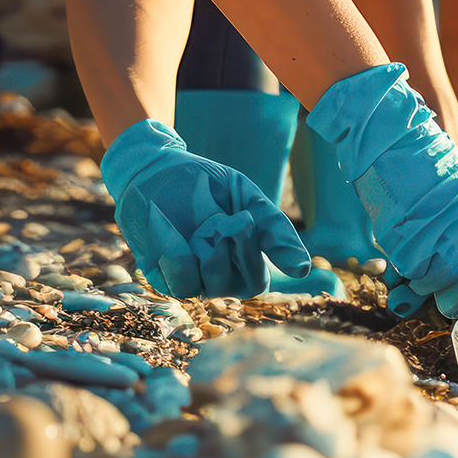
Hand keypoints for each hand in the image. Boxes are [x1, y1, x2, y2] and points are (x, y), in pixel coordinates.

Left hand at [100, 120, 312, 297]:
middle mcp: (222, 274)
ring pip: (213, 287)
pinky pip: (180, 281)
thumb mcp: (246, 198)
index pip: (265, 276)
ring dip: (211, 253)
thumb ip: (275, 230)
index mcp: (246, 258)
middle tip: (233, 220)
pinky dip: (178, 253)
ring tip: (203, 225)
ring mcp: (193, 278)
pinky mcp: (163, 277)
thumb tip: (303, 270)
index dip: (272, 257)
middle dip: (244, 252)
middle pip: (248, 286)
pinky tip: (170, 228)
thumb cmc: (205, 183)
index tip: (258, 224)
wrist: (154, 170)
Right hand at [306, 65, 457, 334]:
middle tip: (440, 293)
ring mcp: (448, 230)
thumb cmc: (421, 170)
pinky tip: (401, 250)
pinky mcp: (417, 236)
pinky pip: (415, 273)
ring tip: (415, 259)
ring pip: (444, 283)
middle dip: (457, 298)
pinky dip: (405, 271)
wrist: (396, 137)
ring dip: (425, 283)